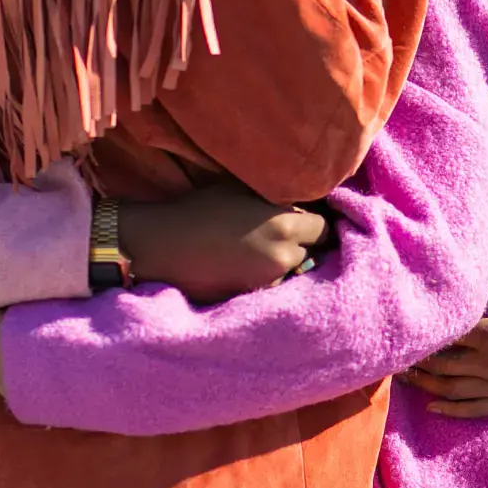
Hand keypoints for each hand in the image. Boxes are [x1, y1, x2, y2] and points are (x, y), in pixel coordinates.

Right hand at [118, 180, 328, 303]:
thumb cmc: (199, 211)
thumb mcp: (241, 190)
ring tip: (264, 250)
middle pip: (314, 252)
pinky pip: (275, 286)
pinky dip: (271, 277)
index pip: (324, 228)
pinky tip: (251, 266)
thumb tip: (300, 199)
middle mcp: (284, 255)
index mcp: (284, 224)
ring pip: (295, 271)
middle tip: (285, 235)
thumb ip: (276, 196)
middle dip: (305, 244)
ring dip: (287, 262)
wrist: (163, 247)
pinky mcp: (255, 297)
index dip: (317, 223)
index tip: (307, 220)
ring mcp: (270, 280)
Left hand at [404, 278, 487, 418]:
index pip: (445, 337)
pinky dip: (451, 409)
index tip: (402, 332)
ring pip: (453, 390)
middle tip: (392, 356)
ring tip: (404, 378)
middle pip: (442, 365)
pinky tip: (433, 405)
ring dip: (425, 385)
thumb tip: (457, 295)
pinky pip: (475, 410)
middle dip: (416, 361)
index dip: (422, 336)